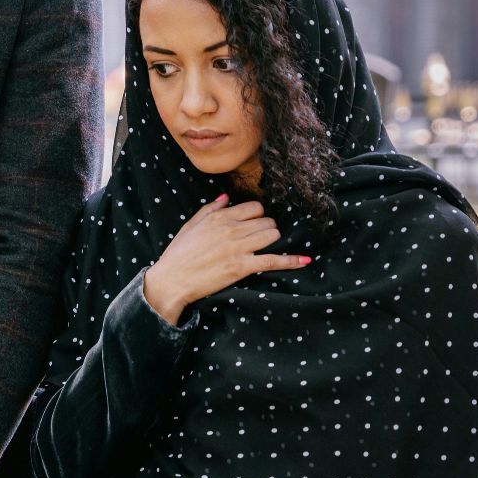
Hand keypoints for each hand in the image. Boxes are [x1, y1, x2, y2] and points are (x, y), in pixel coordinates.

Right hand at [141, 194, 307, 323]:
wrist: (171, 280)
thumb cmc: (178, 254)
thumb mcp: (190, 226)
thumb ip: (210, 209)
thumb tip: (226, 197)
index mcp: (219, 217)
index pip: (254, 207)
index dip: (257, 216)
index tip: (253, 225)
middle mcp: (231, 229)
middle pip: (267, 221)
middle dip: (267, 228)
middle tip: (259, 239)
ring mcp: (238, 248)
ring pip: (272, 235)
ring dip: (274, 241)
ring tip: (266, 247)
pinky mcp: (242, 267)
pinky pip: (273, 260)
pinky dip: (291, 261)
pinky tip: (305, 260)